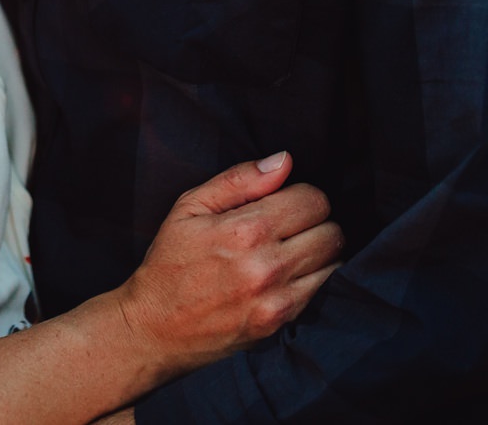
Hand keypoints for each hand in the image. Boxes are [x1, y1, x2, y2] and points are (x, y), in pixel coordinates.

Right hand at [109, 154, 341, 378]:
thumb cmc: (170, 262)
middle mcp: (267, 265)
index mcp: (246, 229)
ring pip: (333, 262)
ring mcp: (276, 298)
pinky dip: (314, 278)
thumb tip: (284, 160)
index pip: (314, 200)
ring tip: (290, 252)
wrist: (154, 328)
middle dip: (315, 223)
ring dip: (318, 252)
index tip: (286, 203)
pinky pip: (323, 291)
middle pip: (331, 231)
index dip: (302, 196)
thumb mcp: (190, 207)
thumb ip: (239, 180)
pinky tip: (288, 276)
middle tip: (291, 228)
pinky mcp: (279, 323)